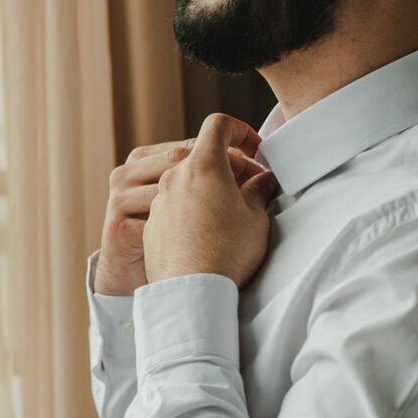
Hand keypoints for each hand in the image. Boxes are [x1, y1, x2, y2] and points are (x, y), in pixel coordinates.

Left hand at [95, 114, 270, 295]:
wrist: (191, 293)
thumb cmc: (228, 253)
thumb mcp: (256, 217)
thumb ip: (259, 190)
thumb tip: (265, 180)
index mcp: (203, 166)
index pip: (218, 125)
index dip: (239, 129)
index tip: (253, 148)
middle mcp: (175, 177)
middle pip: (202, 153)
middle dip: (228, 163)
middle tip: (250, 184)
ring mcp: (160, 200)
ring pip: (186, 179)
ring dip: (208, 185)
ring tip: (229, 208)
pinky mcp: (152, 224)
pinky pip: (173, 204)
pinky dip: (191, 205)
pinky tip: (207, 229)